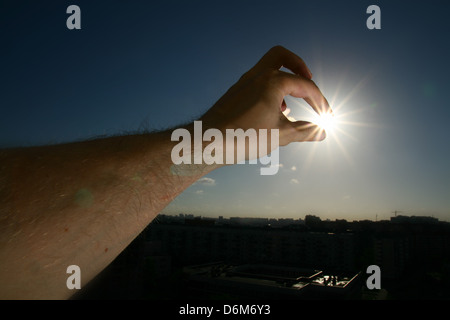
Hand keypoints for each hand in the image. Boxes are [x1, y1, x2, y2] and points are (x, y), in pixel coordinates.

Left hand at [200, 45, 331, 148]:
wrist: (207, 141)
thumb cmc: (243, 137)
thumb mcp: (280, 135)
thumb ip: (305, 131)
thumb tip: (323, 132)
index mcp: (273, 81)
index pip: (305, 86)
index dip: (321, 102)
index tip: (327, 117)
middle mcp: (257, 76)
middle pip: (282, 55)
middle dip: (299, 65)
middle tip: (309, 80)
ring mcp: (243, 83)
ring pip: (267, 68)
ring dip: (283, 79)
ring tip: (289, 105)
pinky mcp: (235, 93)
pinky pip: (256, 82)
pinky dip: (269, 90)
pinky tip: (271, 111)